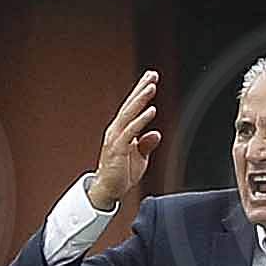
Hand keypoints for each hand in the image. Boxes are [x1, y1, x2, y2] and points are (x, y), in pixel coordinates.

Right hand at [86, 71, 161, 212]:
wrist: (109, 190)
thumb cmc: (122, 173)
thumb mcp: (140, 157)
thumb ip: (146, 144)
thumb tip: (156, 133)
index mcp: (121, 130)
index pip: (132, 107)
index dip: (141, 92)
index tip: (151, 78)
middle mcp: (117, 130)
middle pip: (130, 105)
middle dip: (141, 89)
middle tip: (152, 74)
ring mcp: (116, 138)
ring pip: (129, 114)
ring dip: (141, 99)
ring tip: (152, 87)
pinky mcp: (118, 148)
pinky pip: (131, 131)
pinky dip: (141, 120)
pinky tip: (151, 110)